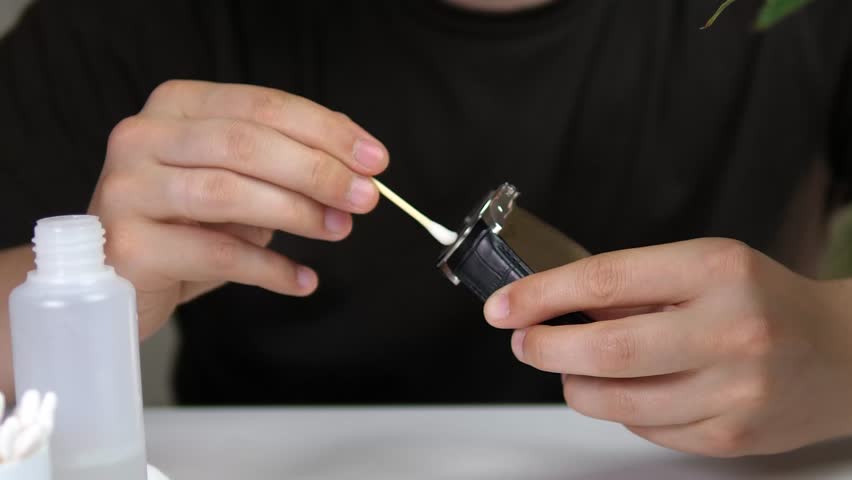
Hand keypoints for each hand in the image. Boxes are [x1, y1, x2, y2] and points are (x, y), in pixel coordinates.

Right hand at [88, 80, 388, 337]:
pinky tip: (303, 280)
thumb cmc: (185, 225)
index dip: (327, 131)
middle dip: (318, 170)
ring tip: (339, 230)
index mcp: (176, 106)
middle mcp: (143, 136)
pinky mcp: (128, 245)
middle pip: (247, 143)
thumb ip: (286, 160)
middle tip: (365, 198)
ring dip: (298, 212)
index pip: (263, 106)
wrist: (114, 278)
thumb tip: (358, 157)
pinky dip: (271, 268)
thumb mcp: (238, 181)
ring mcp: (128, 189)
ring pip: (229, 192)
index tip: (375, 160)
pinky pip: (216, 254)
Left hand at [484, 238, 851, 456]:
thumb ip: (632, 285)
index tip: (503, 306)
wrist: (842, 353)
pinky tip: (628, 389)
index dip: (542, 295)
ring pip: (616, 401)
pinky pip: (644, 429)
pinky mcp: (730, 436)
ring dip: (573, 384)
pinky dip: (618, 409)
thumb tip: (553, 303)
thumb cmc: (761, 300)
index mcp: (716, 271)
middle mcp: (729, 330)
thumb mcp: (703, 267)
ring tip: (570, 367)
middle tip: (525, 341)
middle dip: (546, 348)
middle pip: (605, 350)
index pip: (605, 279)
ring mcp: (732, 391)